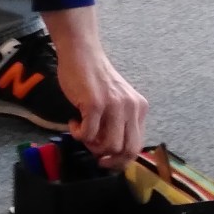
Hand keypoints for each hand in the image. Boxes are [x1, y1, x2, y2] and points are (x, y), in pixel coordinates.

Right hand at [42, 6, 148, 170]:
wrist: (82, 53)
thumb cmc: (94, 79)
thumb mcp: (117, 102)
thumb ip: (120, 122)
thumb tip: (112, 151)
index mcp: (139, 108)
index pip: (137, 146)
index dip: (121, 160)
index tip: (107, 160)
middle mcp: (131, 107)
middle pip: (127, 150)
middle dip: (109, 159)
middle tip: (94, 154)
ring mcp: (114, 106)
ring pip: (109, 146)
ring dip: (92, 145)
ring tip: (83, 132)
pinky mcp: (95, 104)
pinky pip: (88, 135)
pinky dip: (78, 134)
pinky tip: (74, 122)